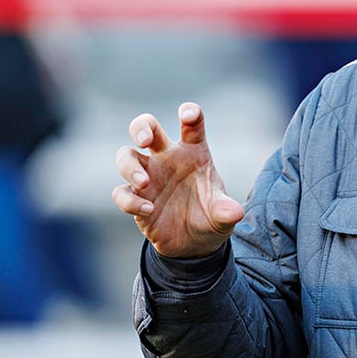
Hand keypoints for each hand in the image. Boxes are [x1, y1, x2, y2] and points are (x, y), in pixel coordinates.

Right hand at [113, 102, 244, 257]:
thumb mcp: (223, 215)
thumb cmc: (210, 216)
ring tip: (144, 183)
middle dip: (141, 127)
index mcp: (193, 152)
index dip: (190, 113)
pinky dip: (130, 200)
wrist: (195, 243)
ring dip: (130, 167)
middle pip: (146, 127)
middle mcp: (167, 158)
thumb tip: (235, 213)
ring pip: (125, 156)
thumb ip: (226, 211)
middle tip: (144, 140)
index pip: (192, 125)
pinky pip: (121, 192)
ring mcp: (148, 176)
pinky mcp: (135, 198)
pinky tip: (148, 210)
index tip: (188, 114)